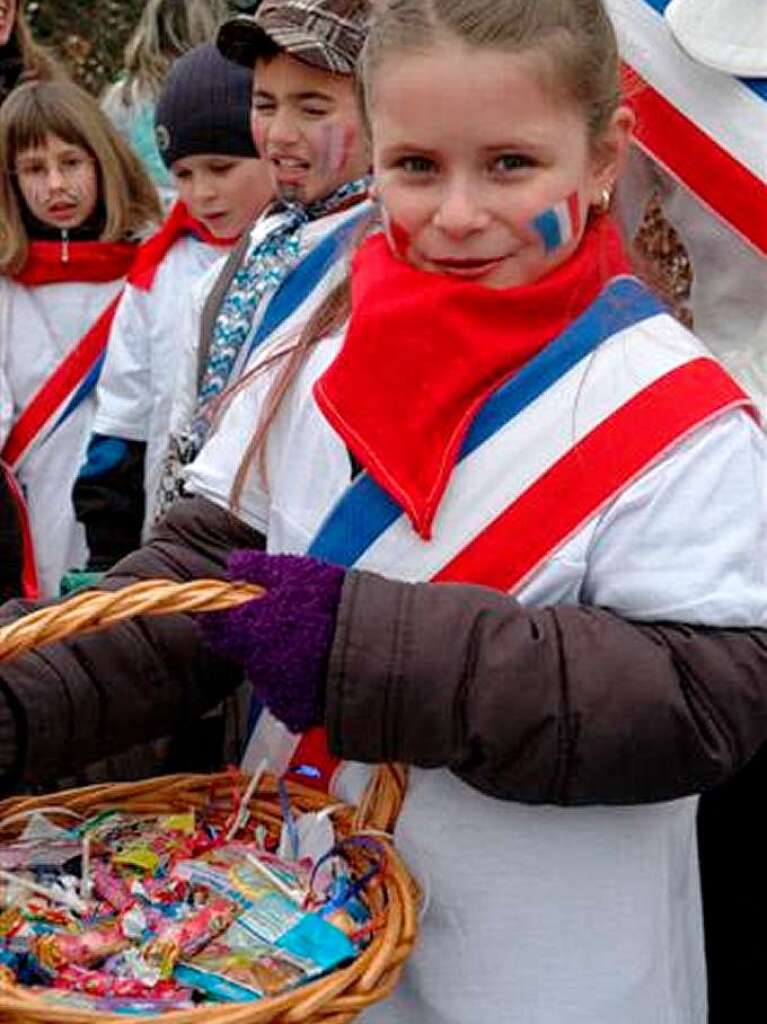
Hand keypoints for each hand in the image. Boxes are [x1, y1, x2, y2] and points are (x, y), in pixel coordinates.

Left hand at [198, 550, 345, 732]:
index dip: (224, 613)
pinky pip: (287, 694)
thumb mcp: (296, 572)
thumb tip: (236, 565)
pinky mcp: (295, 711)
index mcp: (248, 627)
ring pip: (265, 671)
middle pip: (242, 648)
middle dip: (258, 635)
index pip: (214, 623)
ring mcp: (274, 690)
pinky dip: (298, 681)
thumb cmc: (337, 606)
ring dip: (279, 658)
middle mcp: (254, 662)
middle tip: (289, 619)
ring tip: (312, 640)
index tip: (238, 606)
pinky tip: (319, 664)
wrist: (374, 649)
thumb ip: (259, 569)